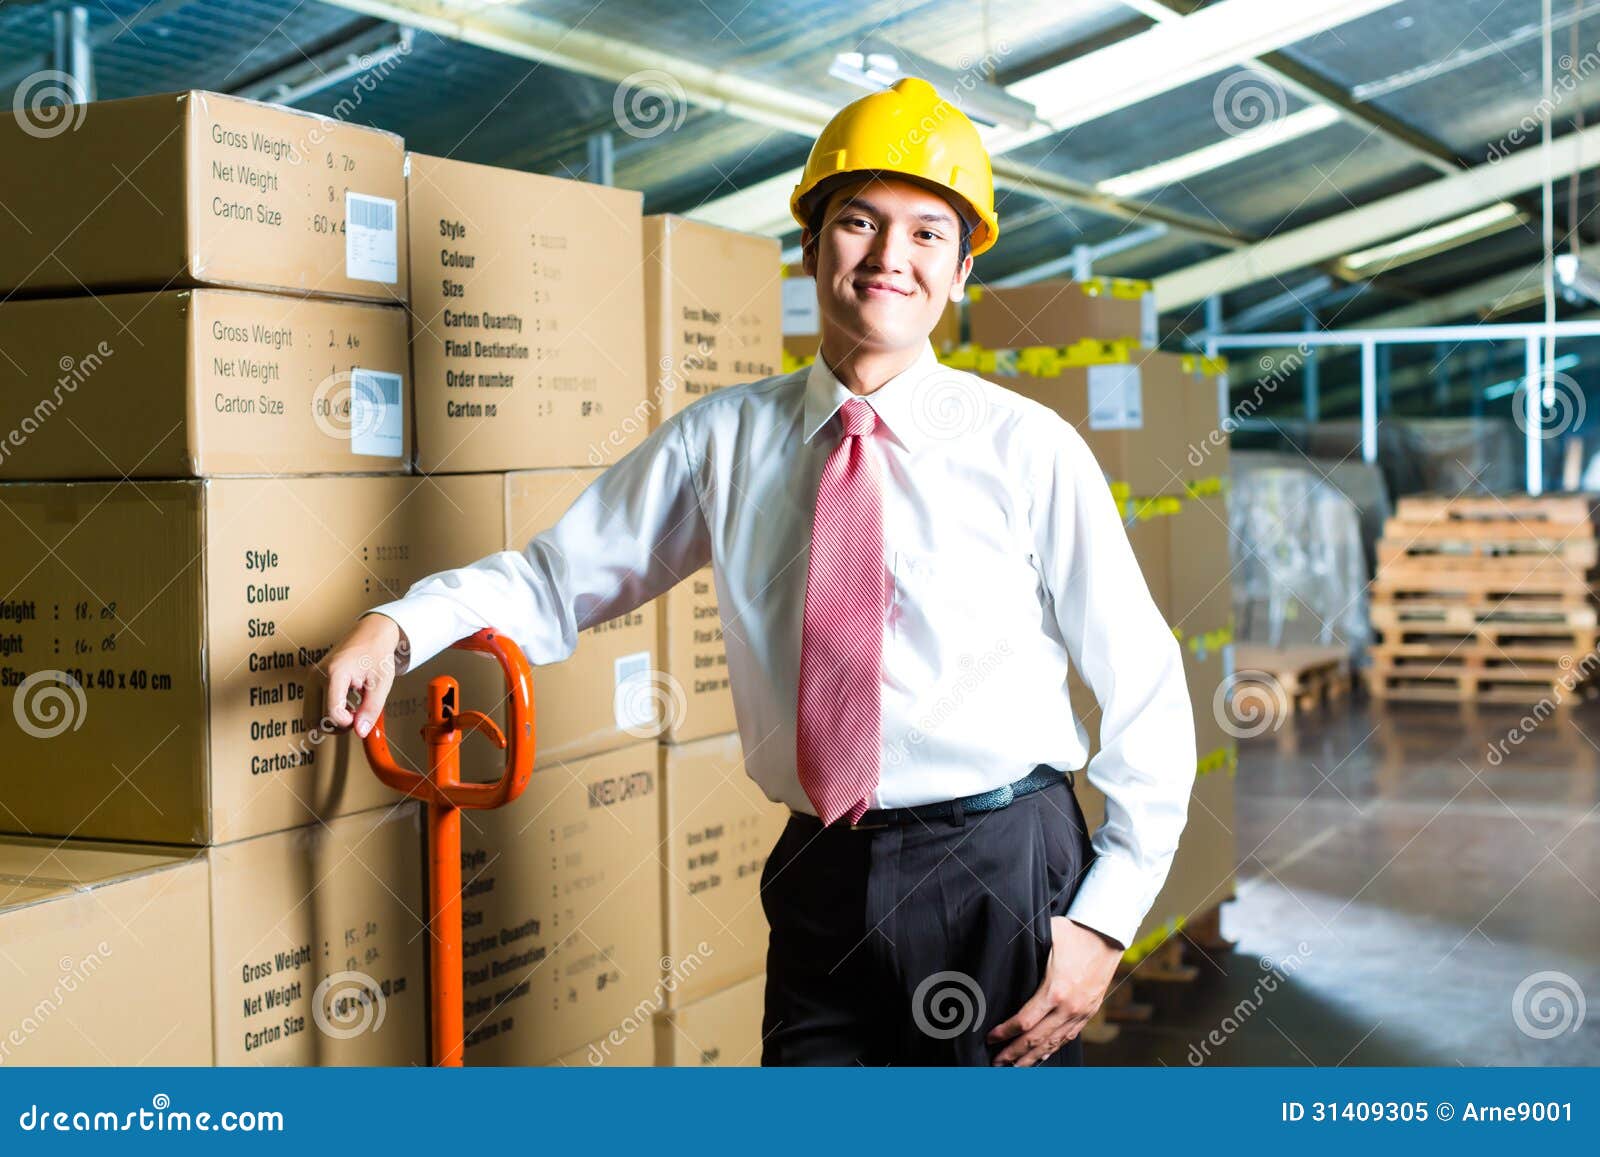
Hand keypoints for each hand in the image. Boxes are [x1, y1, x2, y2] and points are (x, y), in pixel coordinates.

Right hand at [323, 613, 406, 737]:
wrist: (371, 633)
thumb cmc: (377, 654)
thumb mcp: (380, 684)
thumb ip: (371, 709)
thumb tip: (361, 732)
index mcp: (334, 674)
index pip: (332, 713)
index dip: (348, 723)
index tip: (361, 716)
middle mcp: (316, 676)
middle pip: (313, 719)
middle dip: (334, 726)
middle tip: (355, 718)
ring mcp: (311, 678)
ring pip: (309, 716)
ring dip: (329, 721)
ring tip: (351, 710)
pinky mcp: (312, 681)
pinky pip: (312, 706)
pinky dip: (326, 712)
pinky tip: (346, 704)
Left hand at [987, 917, 1122, 1064]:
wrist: (1108, 933)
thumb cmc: (1074, 932)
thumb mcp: (1045, 937)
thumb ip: (1024, 949)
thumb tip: (999, 953)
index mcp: (1055, 990)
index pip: (1024, 1022)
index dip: (1004, 1033)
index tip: (990, 1038)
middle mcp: (1069, 1008)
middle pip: (1036, 1040)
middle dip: (1013, 1054)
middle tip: (995, 1062)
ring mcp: (1081, 1012)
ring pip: (1053, 1044)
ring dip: (1031, 1058)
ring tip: (1014, 1067)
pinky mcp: (1089, 1012)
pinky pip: (1067, 1038)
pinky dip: (1052, 1050)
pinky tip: (1041, 1056)